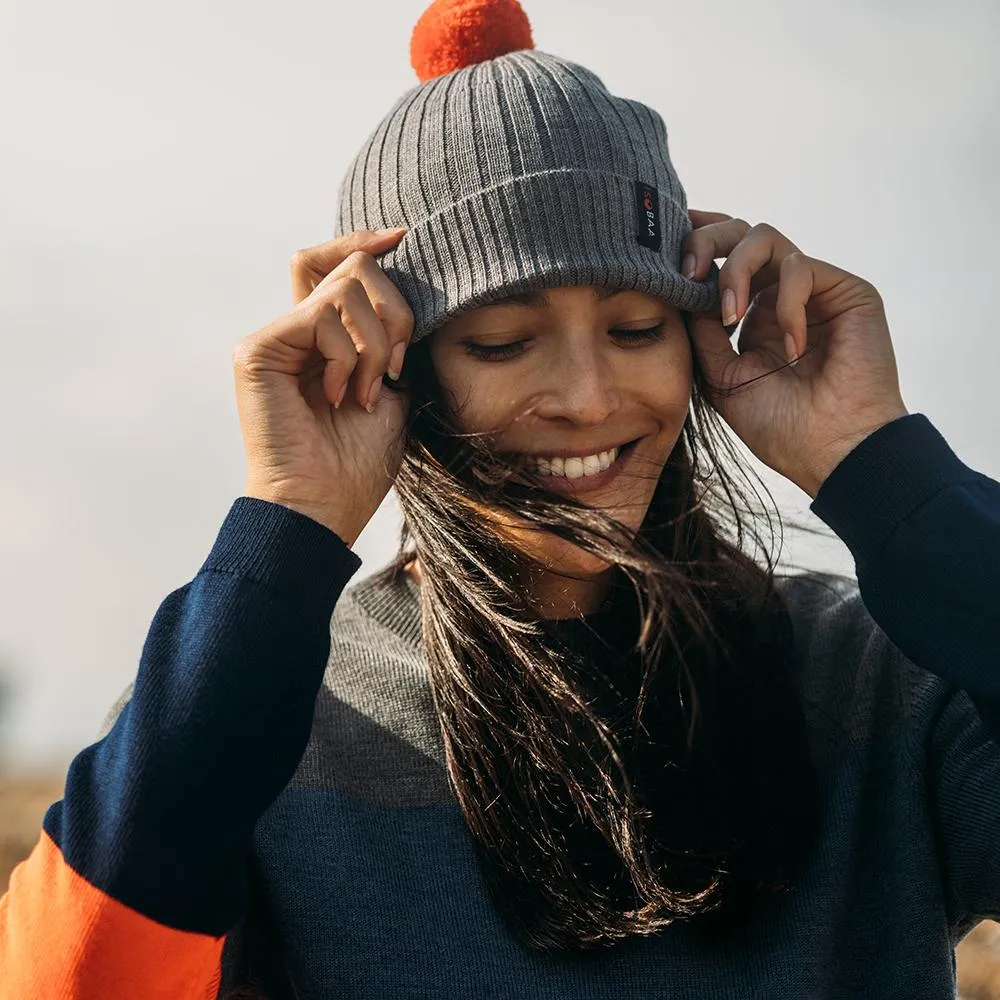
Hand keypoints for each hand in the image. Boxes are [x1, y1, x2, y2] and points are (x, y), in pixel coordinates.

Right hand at [233, 228, 413, 544]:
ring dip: (376, 342)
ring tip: (366, 393)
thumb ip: (388, 337)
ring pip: (345, 285)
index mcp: (325, 339)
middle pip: (351, 266)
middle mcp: (296, 330)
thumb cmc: (358, 461)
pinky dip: (348, 356)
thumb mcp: (390, 389)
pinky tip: (340, 396)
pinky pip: (322, 316)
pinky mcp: (258, 349)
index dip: (367, 242)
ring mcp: (274, 337)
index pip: (337, 265)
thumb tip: (399, 282)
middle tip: (394, 367)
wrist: (325, 504)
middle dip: (394, 312)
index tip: (403, 237)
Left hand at [682, 211, 908, 497]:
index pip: (721, 260)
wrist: (830, 451)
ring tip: (730, 317)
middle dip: (705, 242)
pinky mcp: (848, 291)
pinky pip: (801, 268)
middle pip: (739, 233)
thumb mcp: (721, 376)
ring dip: (736, 271)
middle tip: (686, 272)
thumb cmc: (779, 426)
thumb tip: (680, 286)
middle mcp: (780, 295)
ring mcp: (814, 291)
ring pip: (764, 238)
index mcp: (752, 314)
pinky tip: (791, 349)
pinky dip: (786, 304)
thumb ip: (701, 330)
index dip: (694, 244)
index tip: (661, 248)